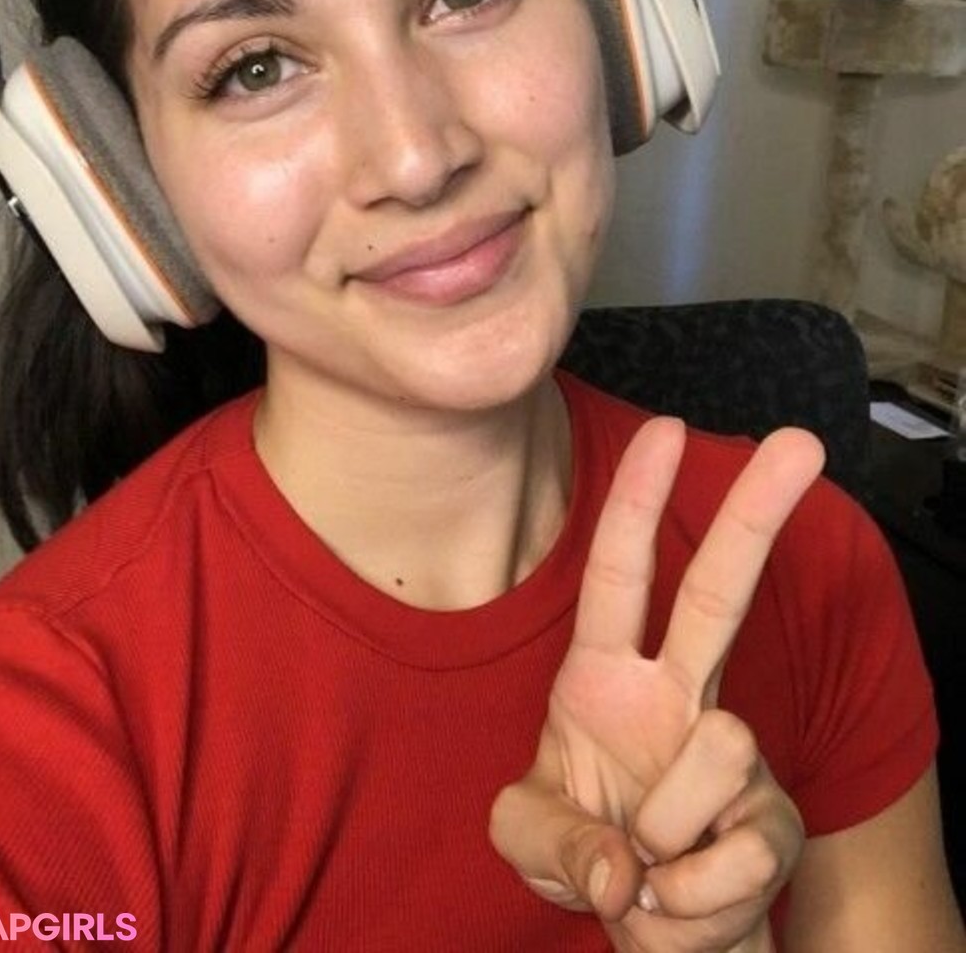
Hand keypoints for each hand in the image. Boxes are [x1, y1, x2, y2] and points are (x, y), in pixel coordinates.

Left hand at [491, 418, 823, 950]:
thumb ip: (549, 843)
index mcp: (604, 678)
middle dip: (757, 514)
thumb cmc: (588, 857)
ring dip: (666, 833)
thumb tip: (622, 866)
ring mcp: (730, 753)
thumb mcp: (529, 841)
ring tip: (647, 866)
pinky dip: (689, 901)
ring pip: (723, 745)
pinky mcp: (774, 822)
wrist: (653, 930)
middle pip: (717, 594)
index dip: (636, 504)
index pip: (617, 576)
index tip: (666, 430)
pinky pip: (737, 852)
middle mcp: (675, 697)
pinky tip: (679, 900)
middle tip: (803, 441)